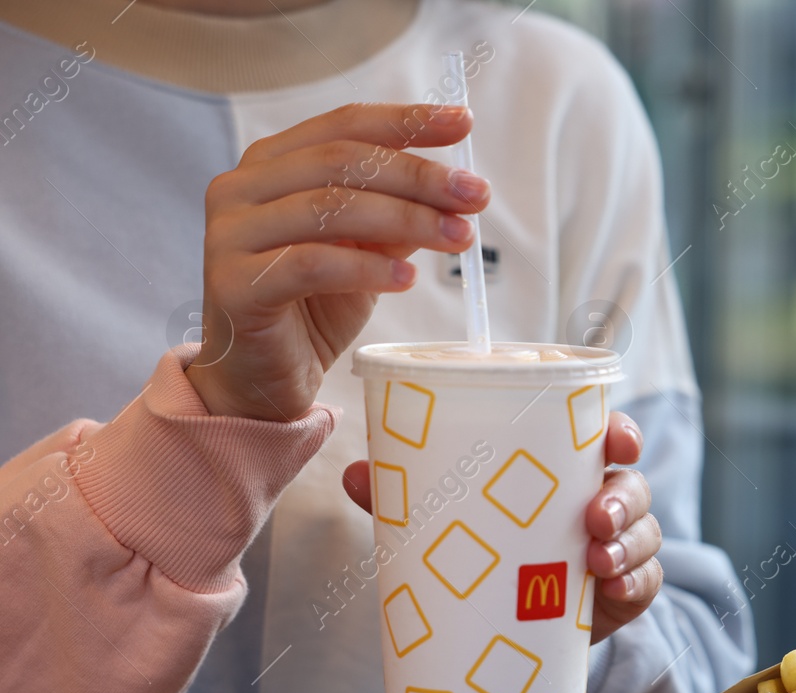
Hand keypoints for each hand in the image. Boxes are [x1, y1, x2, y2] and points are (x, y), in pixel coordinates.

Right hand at [185, 103, 490, 420]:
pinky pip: (312, 265)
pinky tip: (406, 278)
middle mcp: (242, 188)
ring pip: (329, 209)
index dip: (406, 122)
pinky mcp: (234, 284)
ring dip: (405, 220)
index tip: (464, 123)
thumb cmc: (313, 308)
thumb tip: (459, 189)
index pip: (344, 127)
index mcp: (272, 164)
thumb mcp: (365, 251)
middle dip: (418, 177)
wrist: (263, 379)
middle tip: (476, 195)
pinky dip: (367, 268)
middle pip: (342, 163)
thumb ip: (397, 215)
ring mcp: (230, 234)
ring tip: (458, 237)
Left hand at [340, 412, 663, 643]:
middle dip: (624, 495)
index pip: (606, 439)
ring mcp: (618, 548)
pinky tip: (611, 586)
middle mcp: (601, 503)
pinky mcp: (624, 593)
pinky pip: (646, 583)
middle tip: (596, 515)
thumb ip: (409, 499)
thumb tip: (357, 474)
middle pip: (633, 484)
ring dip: (629, 541)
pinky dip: (634, 581)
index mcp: (566, 473)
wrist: (510, 628)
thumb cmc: (486, 554)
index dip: (620, 434)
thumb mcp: (449, 523)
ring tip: (598, 558)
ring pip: (646, 532)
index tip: (618, 442)